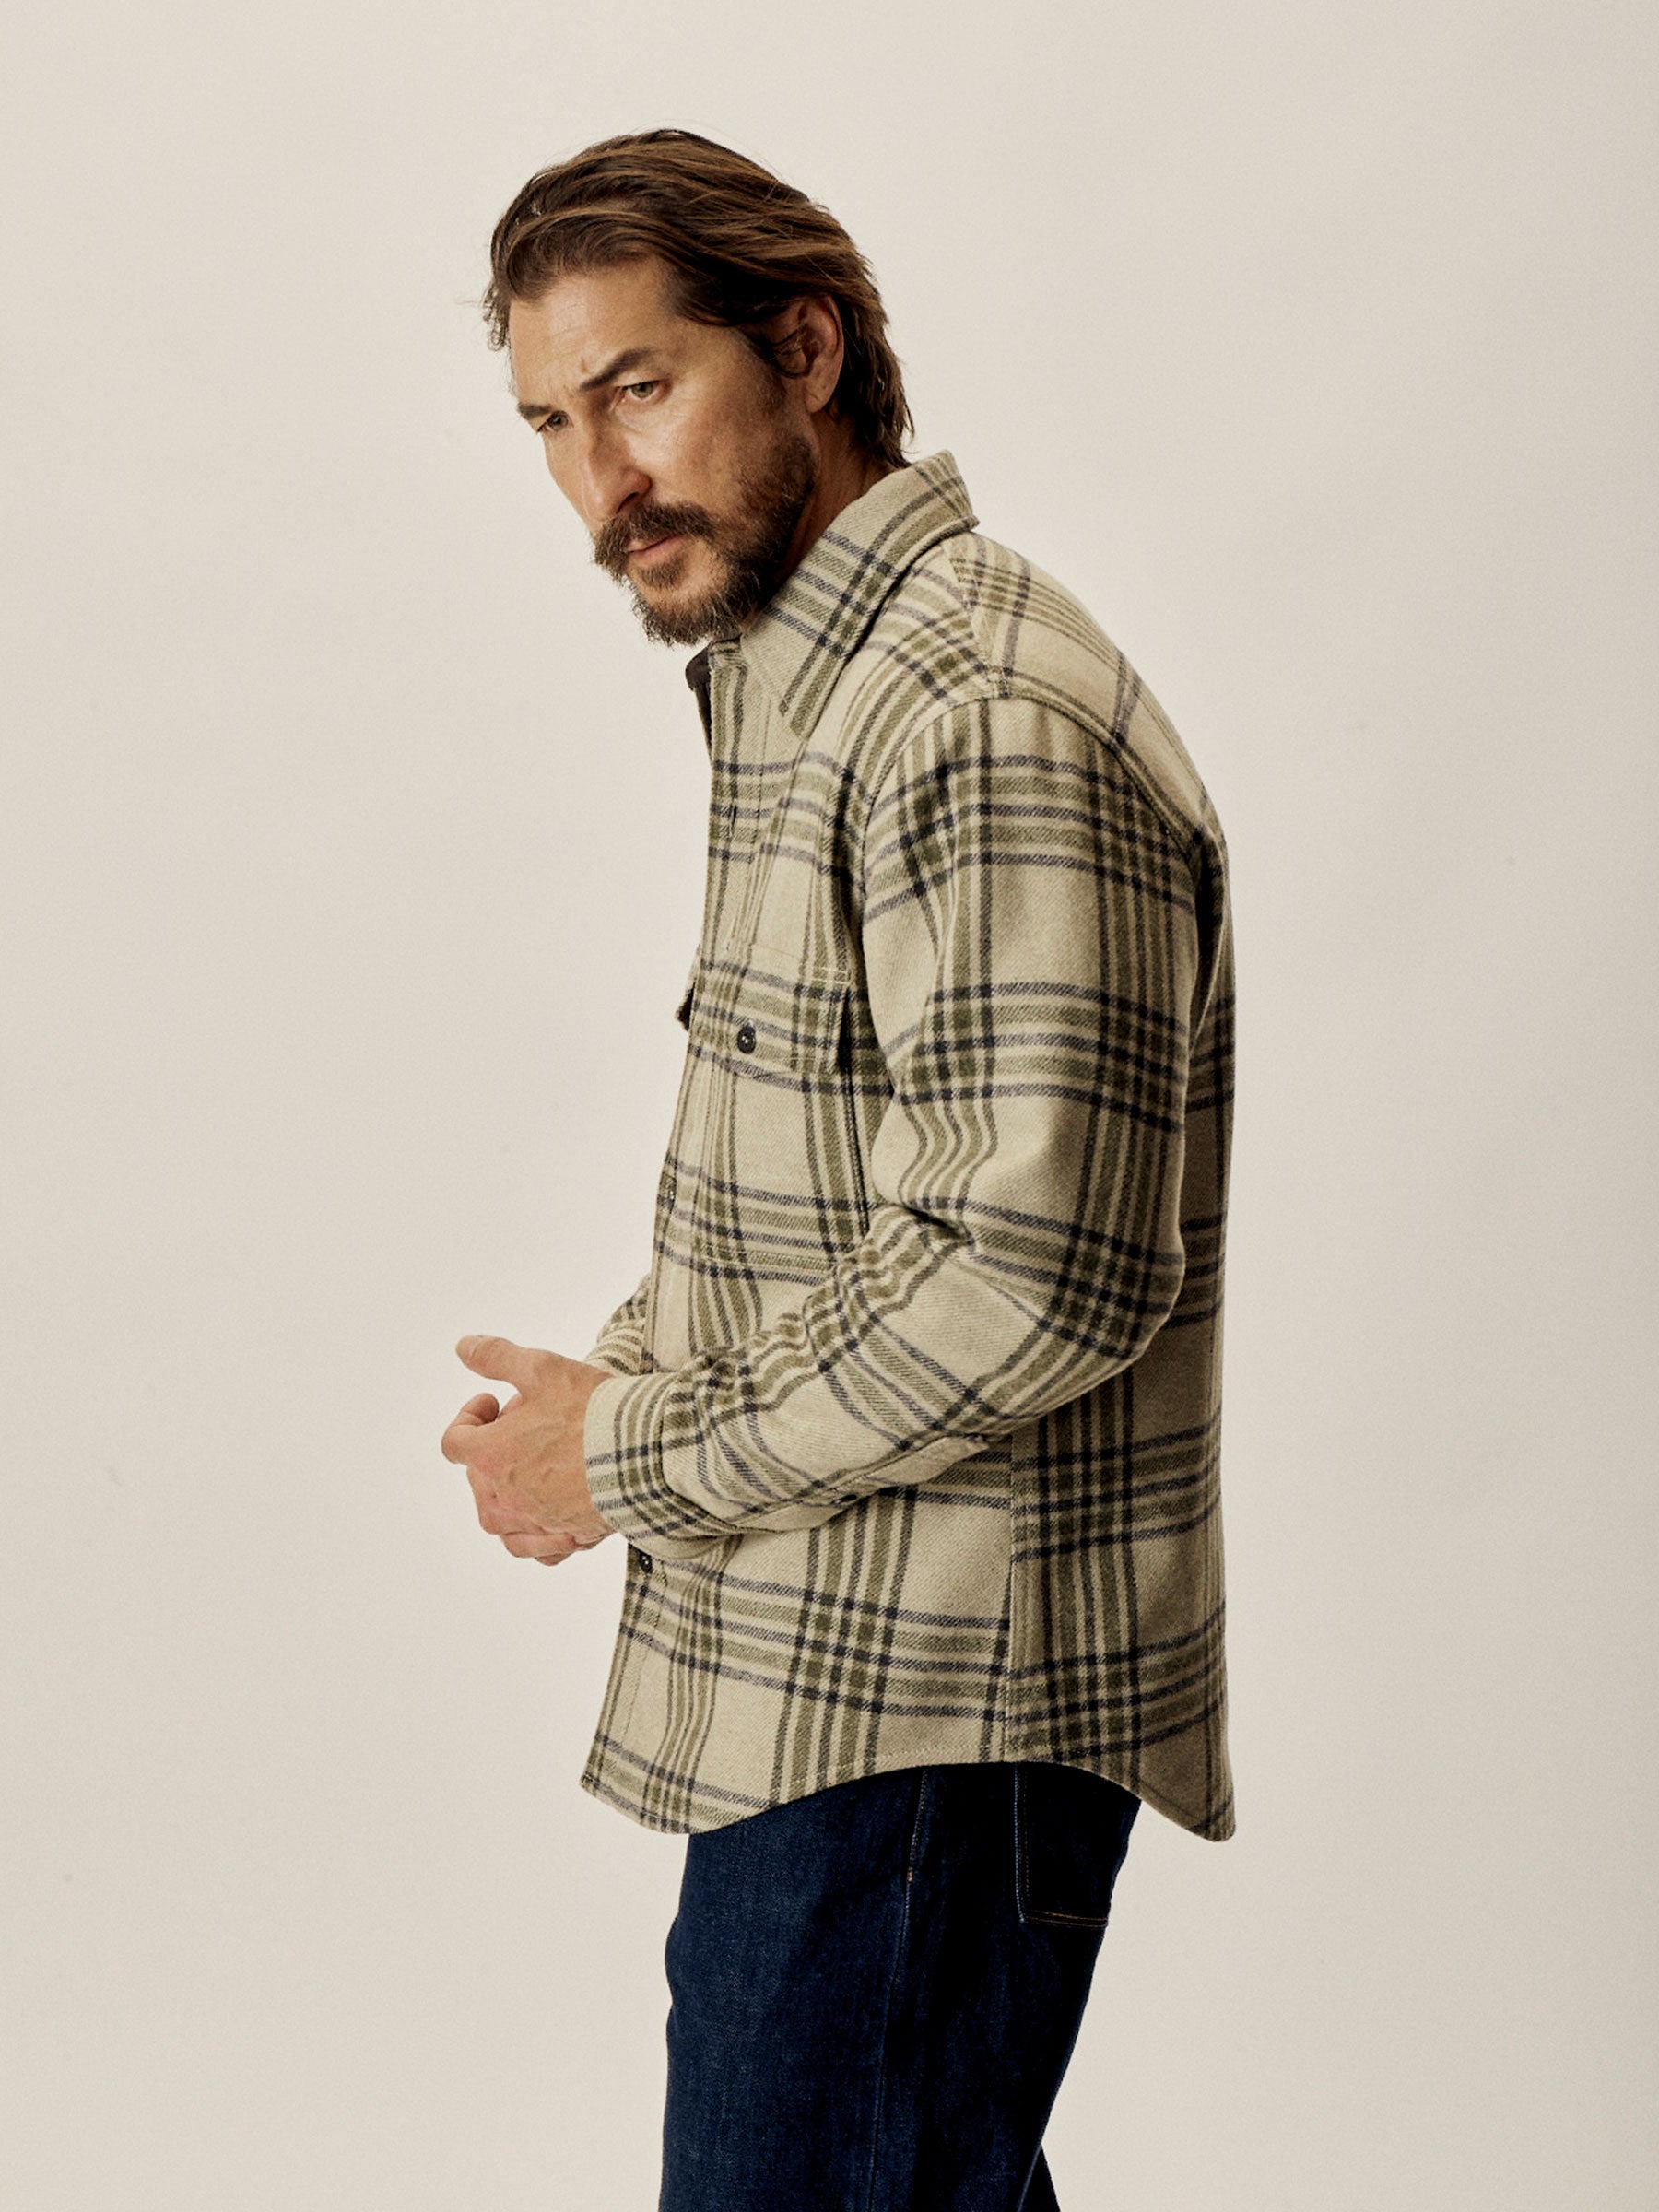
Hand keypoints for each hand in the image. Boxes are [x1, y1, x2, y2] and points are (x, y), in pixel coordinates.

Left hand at [440, 1334, 614, 1566]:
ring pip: (500, 1522)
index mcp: (492, 1455)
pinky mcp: (568, 1538)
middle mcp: (506, 1497)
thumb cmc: (594, 1411)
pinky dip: (534, 1536)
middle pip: (477, 1480)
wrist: (648, 1451)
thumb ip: (496, 1357)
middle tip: (529, 1425)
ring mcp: (536, 1522)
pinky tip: (547, 1516)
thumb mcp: (541, 1368)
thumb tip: (463, 1347)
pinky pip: (538, 1548)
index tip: (495, 1402)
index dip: (470, 1417)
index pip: (455, 1442)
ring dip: (503, 1497)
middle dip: (493, 1449)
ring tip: (527, 1473)